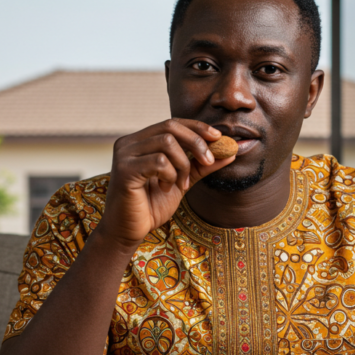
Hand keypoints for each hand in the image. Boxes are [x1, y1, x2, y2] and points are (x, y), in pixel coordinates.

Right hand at [98, 118, 235, 248]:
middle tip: (209, 161)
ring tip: (181, 184)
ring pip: (167, 143)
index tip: (217, 137)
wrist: (129, 230)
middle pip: (170, 127)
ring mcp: (124, 155)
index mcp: (140, 141)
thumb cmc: (151, 206)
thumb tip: (230, 152)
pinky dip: (171, 175)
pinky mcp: (125, 170)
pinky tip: (166, 188)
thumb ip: (201, 166)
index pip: (172, 123)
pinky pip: (159, 162)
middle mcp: (129, 143)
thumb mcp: (182, 181)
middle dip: (196, 142)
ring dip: (183, 165)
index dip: (197, 127)